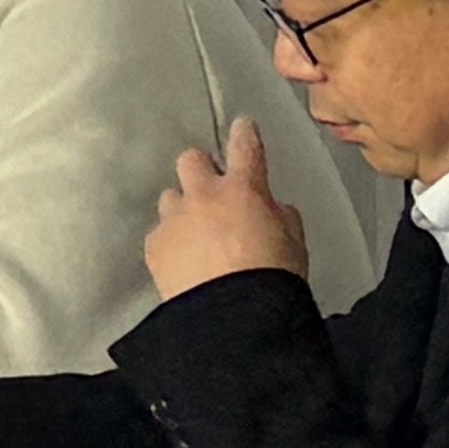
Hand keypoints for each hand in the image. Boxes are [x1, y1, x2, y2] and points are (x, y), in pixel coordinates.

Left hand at [144, 117, 307, 301]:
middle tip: (214, 194)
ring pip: (171, 197)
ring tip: (198, 239)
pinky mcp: (154, 245)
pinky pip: (160, 233)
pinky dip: (172, 243)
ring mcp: (174, 218)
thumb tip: (271, 207)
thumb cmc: (274, 282)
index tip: (242, 128)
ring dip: (184, 210)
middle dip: (202, 171)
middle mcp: (203, 195)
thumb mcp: (294, 244)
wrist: (234, 320)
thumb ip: (281, 216)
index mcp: (244, 190)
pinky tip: (184, 265)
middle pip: (191, 159)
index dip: (245, 135)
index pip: (245, 147)